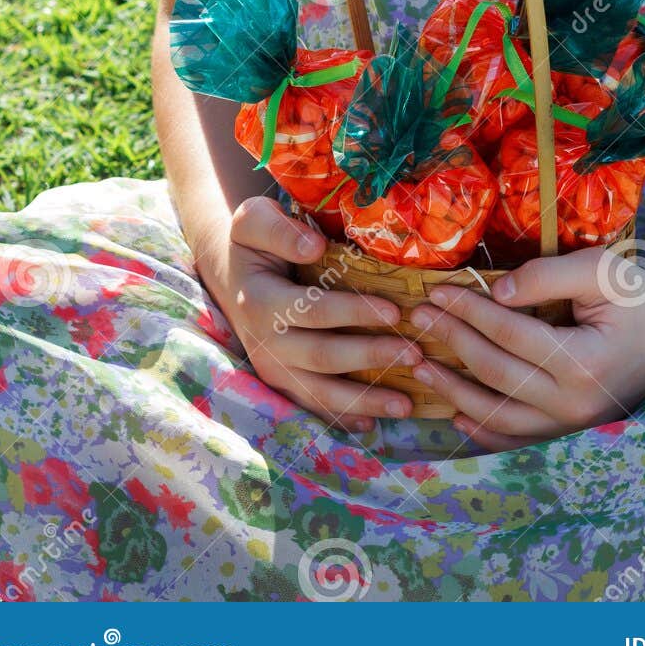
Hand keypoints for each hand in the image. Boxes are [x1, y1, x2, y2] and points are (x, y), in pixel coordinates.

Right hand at [196, 196, 423, 435]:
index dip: (353, 313)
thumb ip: (278, 230)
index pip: (313, 310)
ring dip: (365, 400)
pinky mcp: (282, 382)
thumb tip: (313, 247)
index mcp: (261, 302)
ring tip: (406, 405)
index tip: (395, 310)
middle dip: (371, 357)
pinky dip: (343, 417)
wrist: (229, 273)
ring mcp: (273, 368)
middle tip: (415, 354)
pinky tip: (373, 425)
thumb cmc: (252, 243)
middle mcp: (265, 342)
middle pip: (323, 357)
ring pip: (320, 393)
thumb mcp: (253, 220)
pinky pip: (313, 405)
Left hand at [407, 246, 644, 450]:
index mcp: (584, 362)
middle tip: (417, 318)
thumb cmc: (642, 295)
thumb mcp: (601, 270)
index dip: (468, 311)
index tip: (435, 291)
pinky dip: (485, 431)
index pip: (509, 334)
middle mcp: (576, 404)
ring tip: (420, 365)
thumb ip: (547, 276)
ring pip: (500, 415)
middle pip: (496, 374)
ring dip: (454, 392)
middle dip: (452, 342)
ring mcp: (574, 425)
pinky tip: (456, 415)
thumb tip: (496, 292)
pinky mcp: (573, 432)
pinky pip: (521, 440)